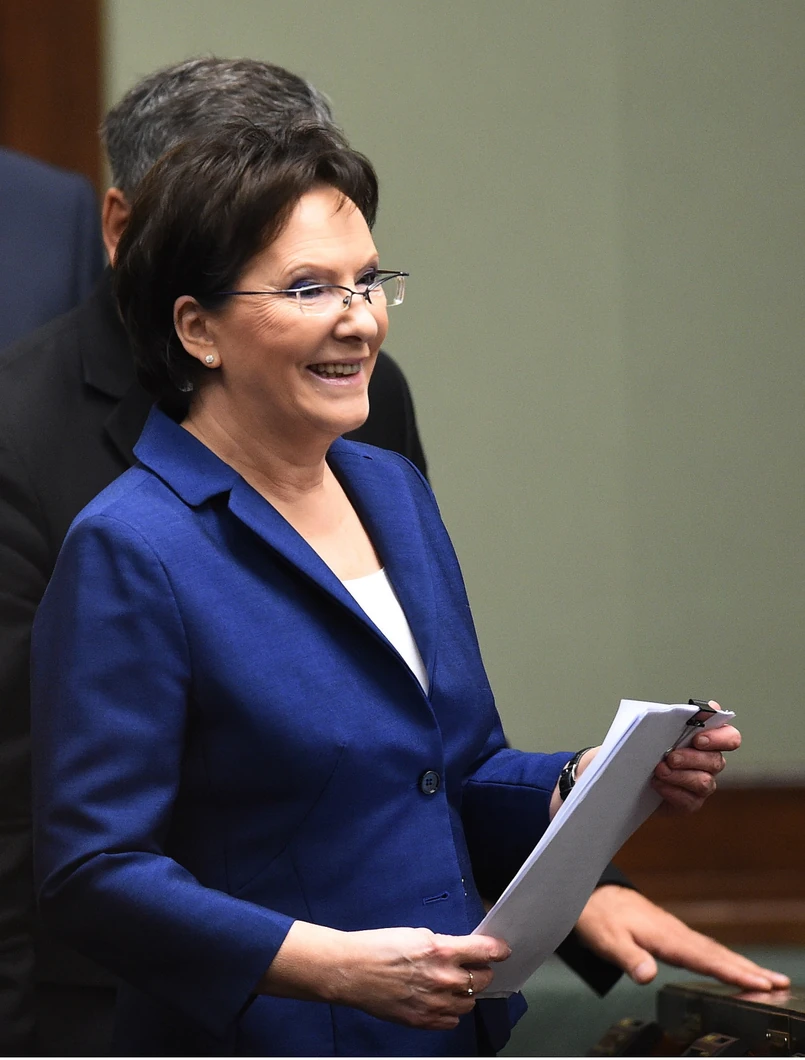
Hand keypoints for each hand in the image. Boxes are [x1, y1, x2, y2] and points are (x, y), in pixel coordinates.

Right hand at [260, 921, 510, 1029]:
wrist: (352, 971)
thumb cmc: (380, 947)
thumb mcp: (416, 934)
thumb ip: (445, 944)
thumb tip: (465, 950)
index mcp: (441, 950)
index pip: (485, 952)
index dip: (498, 950)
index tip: (503, 951)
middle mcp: (443, 978)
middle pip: (482, 980)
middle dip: (479, 972)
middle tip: (469, 966)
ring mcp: (435, 1003)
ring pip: (469, 1002)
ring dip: (464, 993)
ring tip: (449, 984)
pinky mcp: (424, 1021)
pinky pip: (452, 1021)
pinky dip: (450, 1011)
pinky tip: (438, 1000)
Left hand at [575, 886, 789, 990]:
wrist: (589, 893)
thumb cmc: (596, 917)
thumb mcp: (605, 939)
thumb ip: (627, 957)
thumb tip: (647, 975)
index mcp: (663, 936)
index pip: (704, 959)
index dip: (732, 973)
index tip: (759, 984)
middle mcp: (674, 933)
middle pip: (717, 954)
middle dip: (749, 970)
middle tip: (780, 984)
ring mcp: (674, 931)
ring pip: (714, 950)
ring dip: (741, 965)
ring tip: (768, 980)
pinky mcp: (670, 933)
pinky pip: (704, 948)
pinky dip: (723, 958)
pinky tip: (731, 966)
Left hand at [652, 701, 738, 812]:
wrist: (634, 772)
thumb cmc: (650, 745)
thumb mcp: (659, 726)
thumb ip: (678, 717)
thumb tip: (697, 708)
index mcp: (709, 738)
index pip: (730, 737)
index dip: (719, 738)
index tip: (698, 739)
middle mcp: (711, 761)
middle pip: (716, 760)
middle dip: (691, 758)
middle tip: (671, 757)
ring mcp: (704, 783)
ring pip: (704, 782)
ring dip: (679, 776)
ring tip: (660, 770)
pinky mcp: (692, 802)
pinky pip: (689, 800)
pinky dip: (671, 791)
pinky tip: (658, 783)